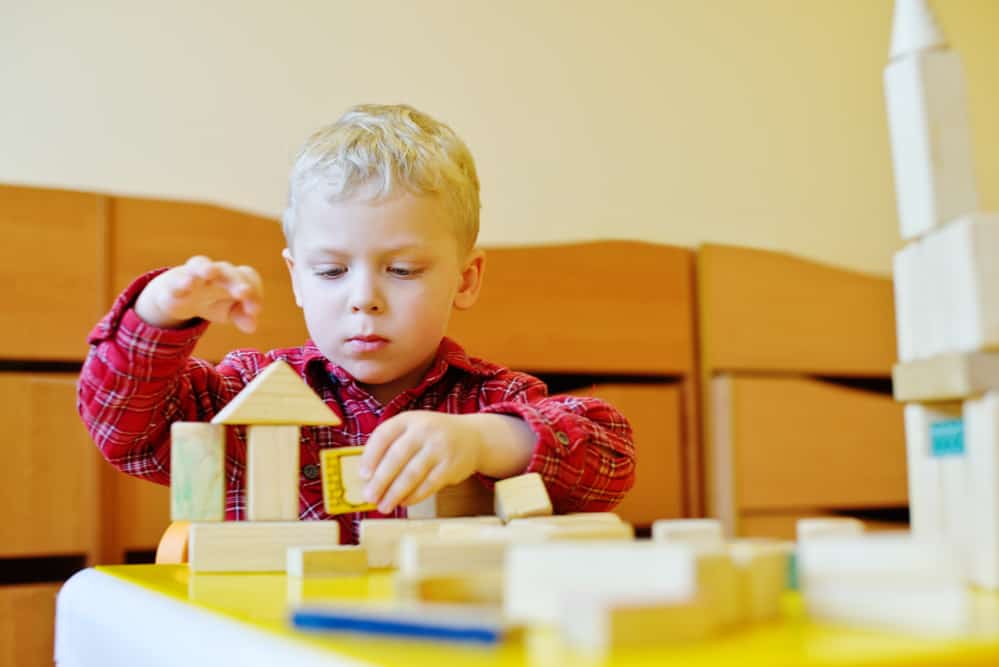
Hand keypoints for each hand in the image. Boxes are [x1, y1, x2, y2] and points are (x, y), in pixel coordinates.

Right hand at [134, 256, 262, 332]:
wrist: (180, 298)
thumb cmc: (214, 302)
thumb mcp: (229, 312)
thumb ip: (242, 317)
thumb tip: (252, 327)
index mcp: (234, 277)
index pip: (248, 278)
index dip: (254, 293)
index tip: (254, 311)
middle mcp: (216, 271)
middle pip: (228, 270)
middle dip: (236, 281)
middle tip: (243, 292)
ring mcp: (194, 274)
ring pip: (201, 264)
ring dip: (206, 268)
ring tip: (209, 273)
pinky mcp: (174, 282)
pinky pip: (177, 279)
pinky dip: (181, 282)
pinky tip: (186, 287)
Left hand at [358, 411, 483, 513]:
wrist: (472, 437)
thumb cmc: (433, 436)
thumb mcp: (413, 429)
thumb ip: (391, 445)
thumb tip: (368, 477)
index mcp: (408, 419)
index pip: (383, 435)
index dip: (370, 456)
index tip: (362, 475)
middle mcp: (424, 430)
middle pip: (397, 457)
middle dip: (380, 480)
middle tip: (369, 497)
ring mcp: (439, 448)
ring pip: (412, 474)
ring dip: (395, 493)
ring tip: (384, 506)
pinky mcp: (450, 466)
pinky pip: (428, 485)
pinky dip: (414, 496)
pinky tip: (403, 502)